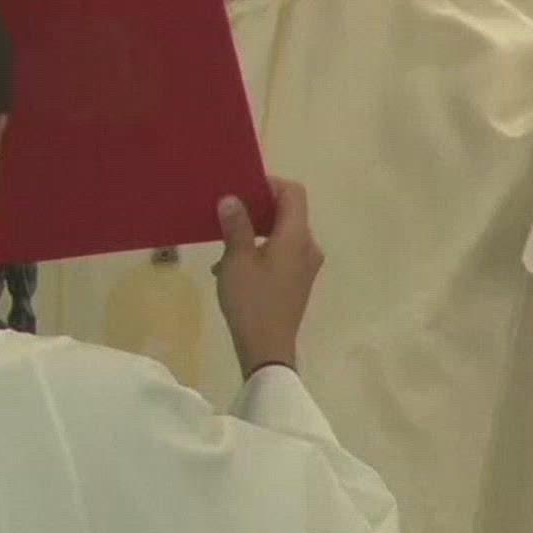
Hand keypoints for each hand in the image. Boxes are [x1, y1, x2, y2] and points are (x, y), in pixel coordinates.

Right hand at [213, 177, 321, 378]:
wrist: (267, 349)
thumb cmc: (252, 301)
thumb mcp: (236, 260)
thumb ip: (236, 225)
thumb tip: (232, 198)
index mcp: (296, 236)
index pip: (293, 193)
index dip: (269, 184)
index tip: (242, 188)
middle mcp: (308, 247)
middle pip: (289, 212)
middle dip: (258, 208)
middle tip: (228, 212)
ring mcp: (306, 266)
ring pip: (282, 233)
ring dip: (255, 231)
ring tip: (225, 242)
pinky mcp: (298, 281)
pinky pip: (282, 252)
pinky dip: (261, 250)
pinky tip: (232, 267)